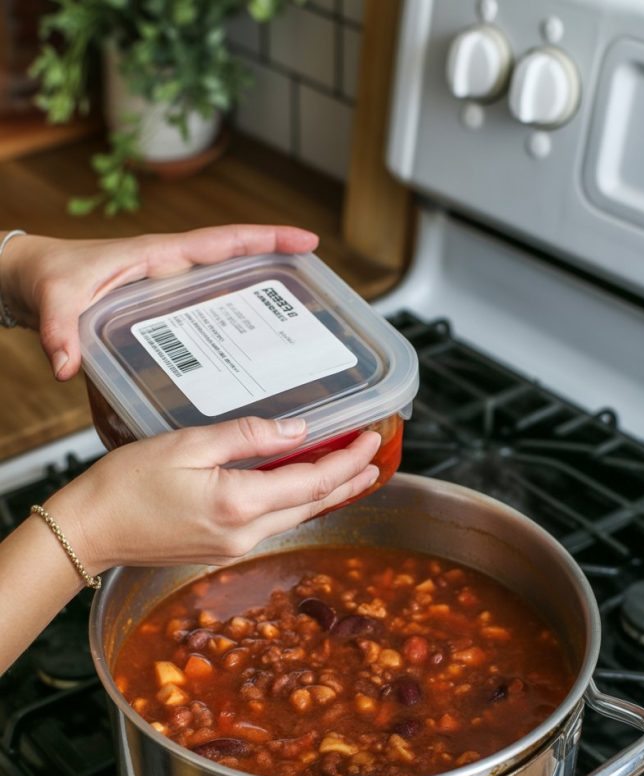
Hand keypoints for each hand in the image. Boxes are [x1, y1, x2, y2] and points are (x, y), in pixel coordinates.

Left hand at [0, 224, 317, 379]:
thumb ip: (60, 329)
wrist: (22, 279)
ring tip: (291, 327)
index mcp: (157, 256)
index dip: (266, 239)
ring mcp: (165, 289)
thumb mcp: (53, 297)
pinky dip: (225, 325)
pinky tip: (240, 353)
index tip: (306, 242)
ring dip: (254, 302)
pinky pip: (201, 313)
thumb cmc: (42, 275)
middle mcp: (168, 270)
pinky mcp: (156, 310)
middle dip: (275, 270)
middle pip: (235, 264)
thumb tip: (67, 367)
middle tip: (314, 292)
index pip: (222, 242)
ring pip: (221, 290)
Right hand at [45, 417, 380, 573]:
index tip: (371, 440)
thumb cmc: (125, 485)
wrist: (89, 530)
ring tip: (354, 474)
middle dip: (349, 480)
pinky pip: (273, 524)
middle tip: (376, 458)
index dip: (348, 461)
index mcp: (237, 504)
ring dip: (327, 494)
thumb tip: (298, 431)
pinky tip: (305, 491)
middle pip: (313, 505)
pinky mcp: (222, 549)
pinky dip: (298, 504)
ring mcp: (234, 547)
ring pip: (296, 518)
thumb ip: (248, 437)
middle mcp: (243, 533)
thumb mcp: (187, 445)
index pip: (312, 483)